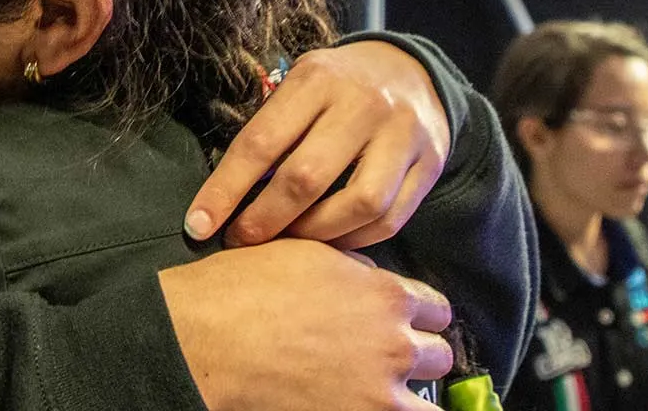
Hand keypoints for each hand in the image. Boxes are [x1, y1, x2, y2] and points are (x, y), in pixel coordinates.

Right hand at [159, 239, 453, 410]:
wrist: (209, 337)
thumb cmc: (244, 289)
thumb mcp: (305, 253)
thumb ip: (352, 269)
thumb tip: (367, 279)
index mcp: (384, 295)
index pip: (435, 309)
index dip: (418, 315)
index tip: (404, 323)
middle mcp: (393, 344)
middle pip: (438, 355)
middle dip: (418, 355)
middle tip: (388, 359)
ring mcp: (379, 392)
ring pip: (427, 402)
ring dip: (407, 394)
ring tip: (378, 391)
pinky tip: (362, 405)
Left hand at [187, 41, 449, 248]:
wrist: (413, 72)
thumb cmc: (337, 86)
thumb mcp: (300, 84)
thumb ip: (271, 128)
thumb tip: (223, 196)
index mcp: (317, 79)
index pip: (261, 141)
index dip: (225, 189)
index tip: (198, 225)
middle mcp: (363, 104)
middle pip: (306, 178)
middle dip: (264, 220)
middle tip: (240, 240)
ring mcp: (402, 135)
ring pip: (356, 205)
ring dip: (313, 236)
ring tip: (288, 244)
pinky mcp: (430, 165)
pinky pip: (389, 220)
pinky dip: (353, 240)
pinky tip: (329, 242)